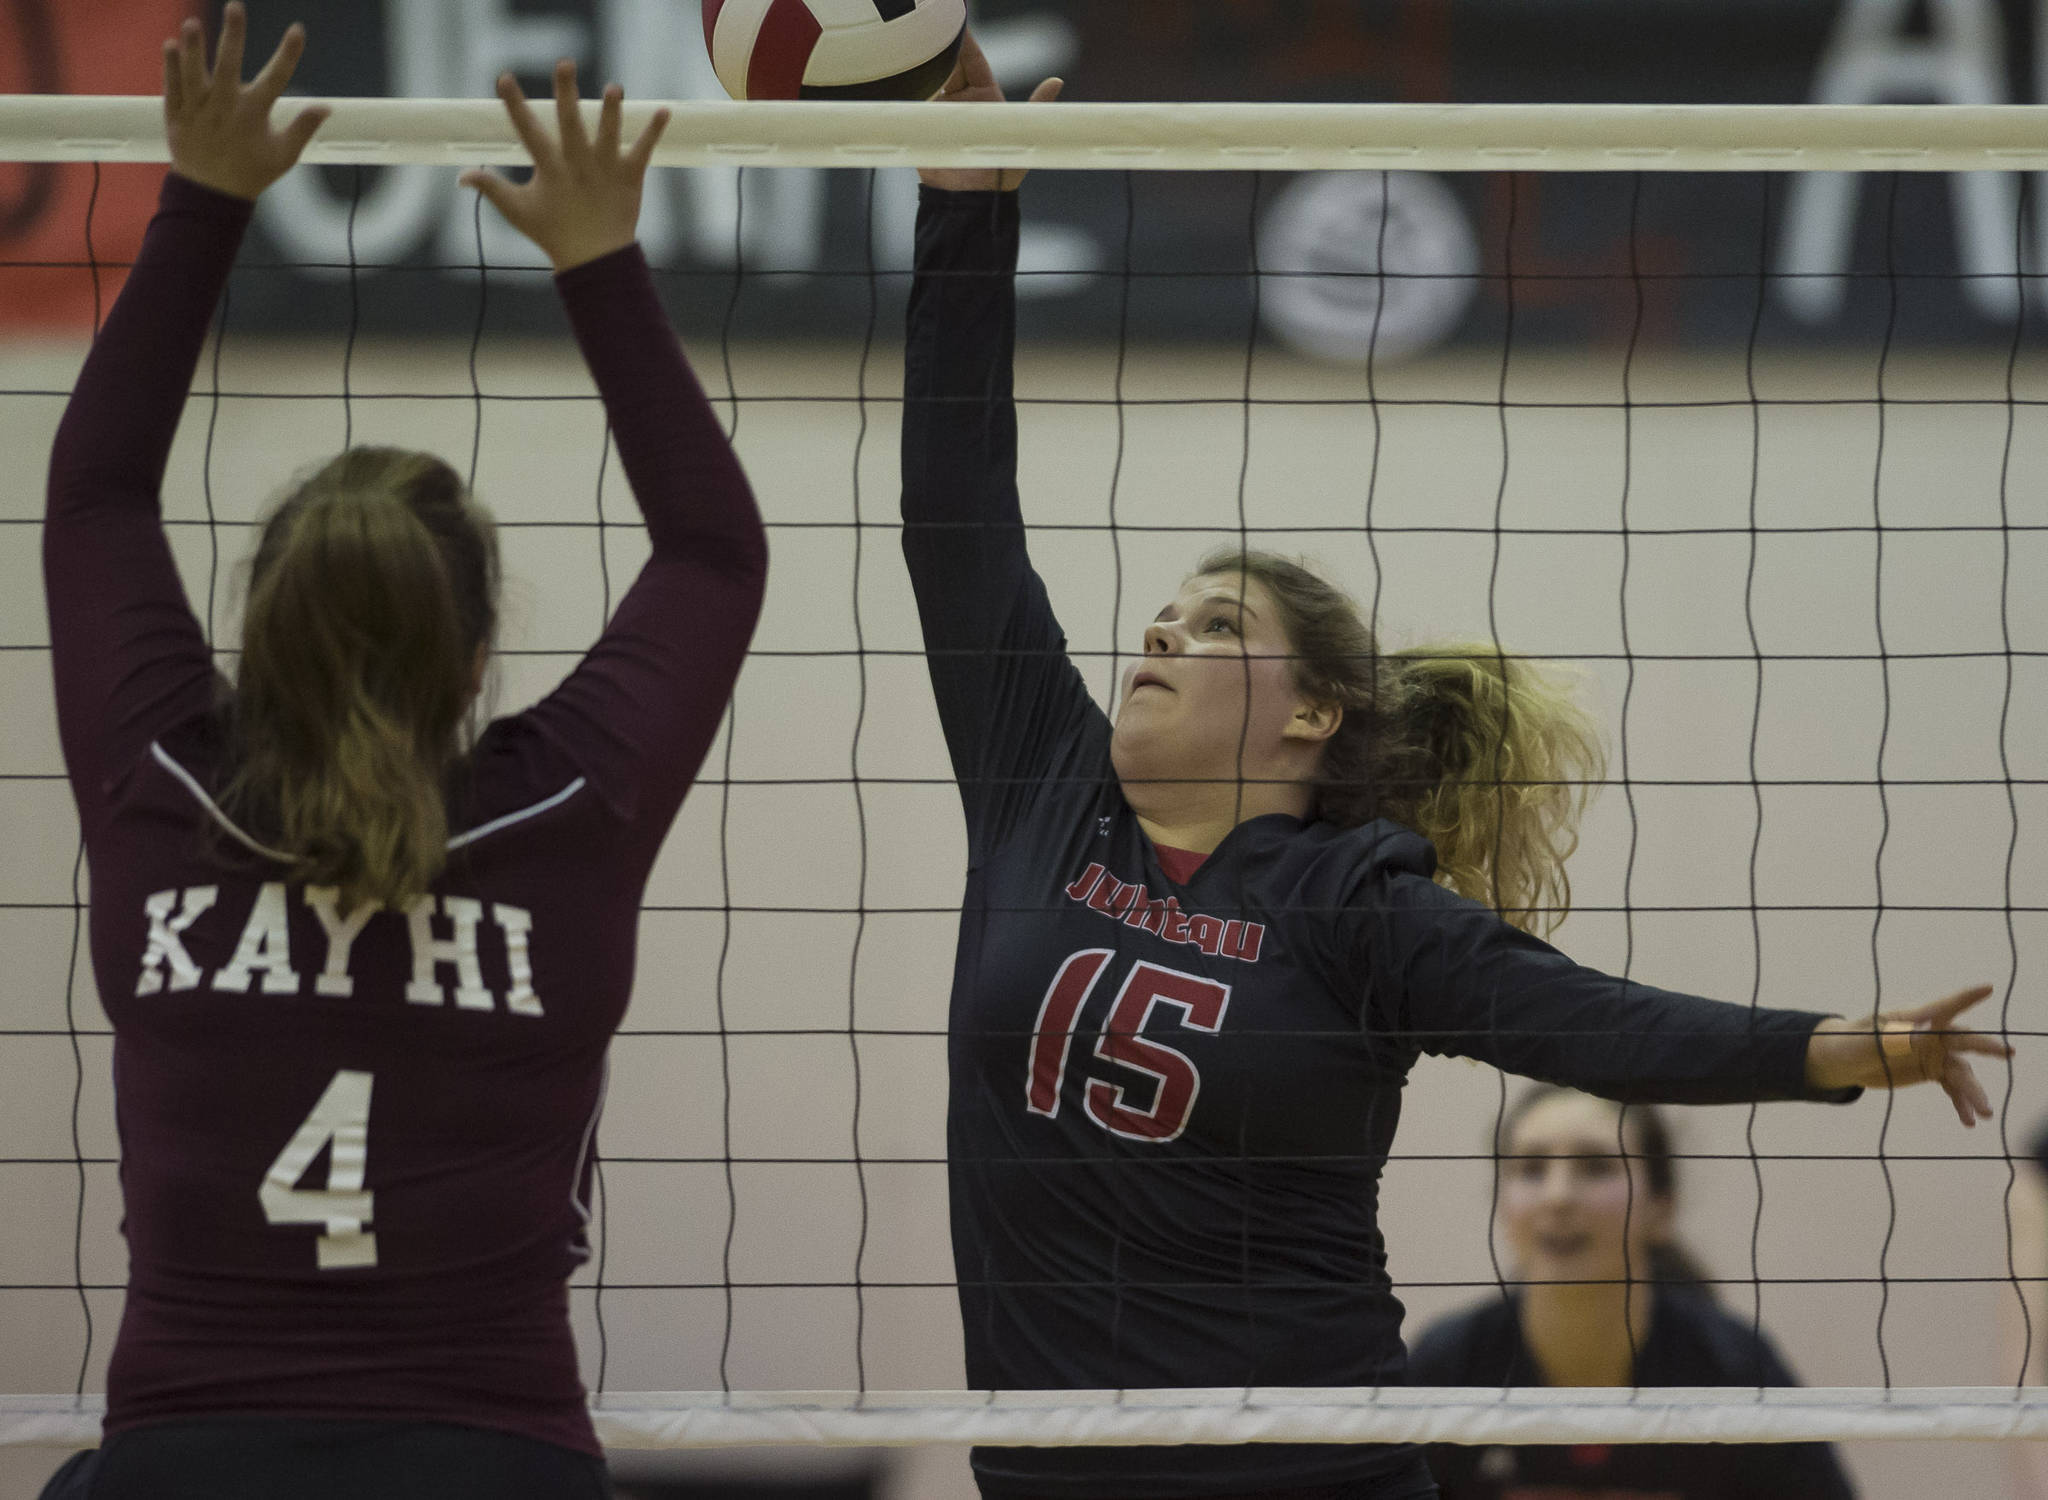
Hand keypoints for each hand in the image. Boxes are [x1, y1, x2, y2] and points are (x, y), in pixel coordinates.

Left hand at [162, 2, 329, 201]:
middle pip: (230, 65)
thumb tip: (326, 108)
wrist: (211, 196)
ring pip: (195, 73)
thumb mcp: (284, 156)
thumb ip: (303, 128)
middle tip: (235, 7)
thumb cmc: (250, 174)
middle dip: (233, 35)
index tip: (297, 29)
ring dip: (194, 47)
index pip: (277, 78)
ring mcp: (199, 110)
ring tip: (192, 24)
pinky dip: (171, 66)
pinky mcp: (177, 115)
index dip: (288, 53)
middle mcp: (226, 108)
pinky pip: (173, 86)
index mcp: (254, 114)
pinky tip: (170, 44)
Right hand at [461, 62, 670, 273]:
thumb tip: (462, 175)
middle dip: (566, 93)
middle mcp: (578, 165)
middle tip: (565, 63)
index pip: (527, 131)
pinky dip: (654, 131)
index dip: (515, 105)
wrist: (595, 260)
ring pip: (609, 134)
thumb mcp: (518, 211)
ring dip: (612, 111)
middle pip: (571, 123)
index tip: (505, 78)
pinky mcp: (630, 177)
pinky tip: (664, 110)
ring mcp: (606, 170)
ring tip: (614, 88)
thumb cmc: (554, 234)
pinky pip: (644, 150)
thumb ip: (491, 188)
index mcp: (550, 169)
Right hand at [918, 30, 1062, 192]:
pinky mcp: (924, 125)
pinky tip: (903, 74)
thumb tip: (1057, 81)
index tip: (958, 23)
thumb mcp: (1022, 136)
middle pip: (949, 64)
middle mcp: (962, 100)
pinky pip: (915, 102)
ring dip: (924, 64)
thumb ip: (1036, 107)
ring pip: (930, 79)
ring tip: (916, 47)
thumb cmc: (999, 172)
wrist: (968, 201)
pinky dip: (909, 88)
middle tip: (931, 29)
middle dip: (941, 46)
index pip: (973, 61)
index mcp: (986, 96)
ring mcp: (941, 111)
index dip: (966, 42)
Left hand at [1804, 984, 2012, 1125]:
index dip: (1965, 998)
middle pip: (1963, 1040)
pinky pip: (1953, 1089)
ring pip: (1962, 1072)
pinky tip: (1968, 1121)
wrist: (1845, 1062)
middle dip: (1986, 1046)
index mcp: (1915, 1020)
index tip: (1987, 988)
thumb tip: (1924, 1034)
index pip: (1943, 1007)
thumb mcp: (1871, 1041)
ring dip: (1974, 1092)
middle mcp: (1931, 1035)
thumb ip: (1898, 1039)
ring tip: (1984, 1112)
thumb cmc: (1853, 1042)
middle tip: (2008, 1053)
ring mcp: (1935, 1055)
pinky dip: (1961, 1104)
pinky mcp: (1933, 1072)